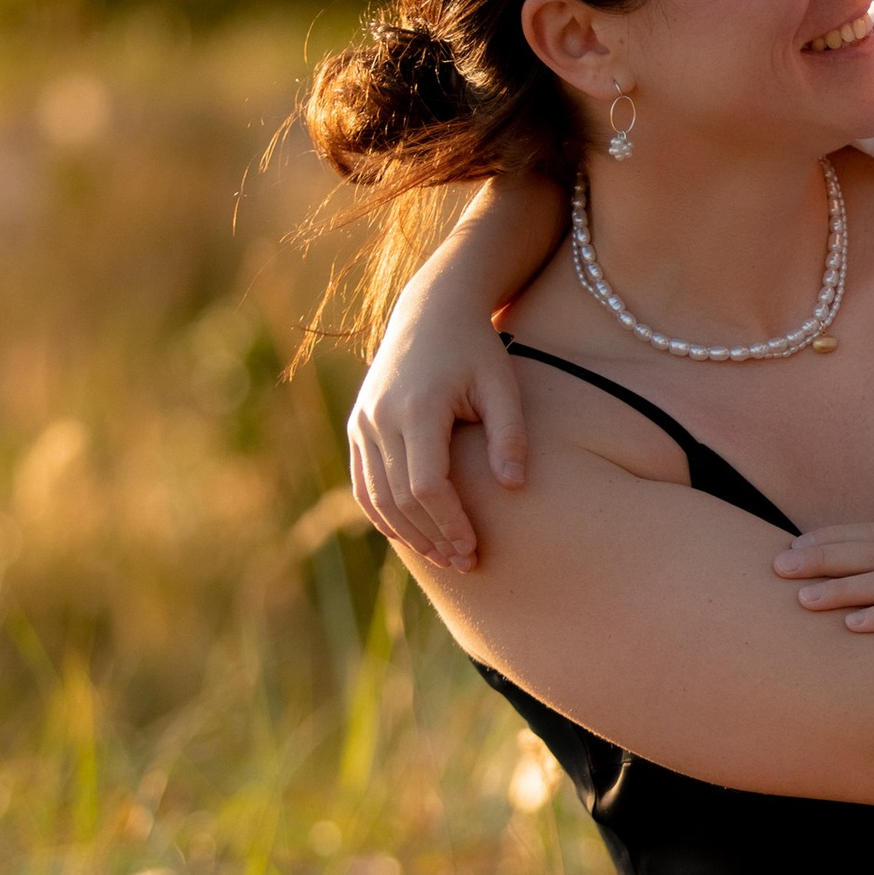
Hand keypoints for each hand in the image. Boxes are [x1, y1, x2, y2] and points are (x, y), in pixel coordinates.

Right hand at [348, 280, 530, 573]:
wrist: (431, 311)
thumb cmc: (476, 349)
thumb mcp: (502, 385)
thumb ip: (509, 436)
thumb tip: (514, 488)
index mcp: (418, 409)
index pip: (427, 486)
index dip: (449, 524)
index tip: (474, 548)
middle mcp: (381, 418)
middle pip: (400, 499)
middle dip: (432, 537)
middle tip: (464, 563)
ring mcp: (363, 422)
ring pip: (377, 496)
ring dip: (408, 533)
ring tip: (442, 556)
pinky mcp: (358, 425)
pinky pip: (362, 483)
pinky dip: (382, 513)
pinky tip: (409, 536)